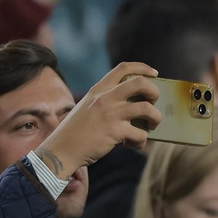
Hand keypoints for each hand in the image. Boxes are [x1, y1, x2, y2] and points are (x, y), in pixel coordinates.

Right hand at [35, 62, 161, 176]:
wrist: (61, 150)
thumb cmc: (76, 131)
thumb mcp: (88, 107)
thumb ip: (106, 101)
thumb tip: (136, 104)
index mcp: (98, 90)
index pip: (123, 68)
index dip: (143, 68)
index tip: (154, 74)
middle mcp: (105, 98)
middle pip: (141, 83)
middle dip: (154, 92)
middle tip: (153, 104)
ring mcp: (111, 114)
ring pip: (147, 109)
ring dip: (155, 118)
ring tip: (150, 126)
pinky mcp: (115, 132)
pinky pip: (141, 134)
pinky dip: (141, 141)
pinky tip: (132, 144)